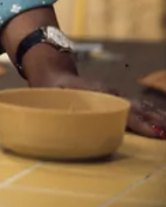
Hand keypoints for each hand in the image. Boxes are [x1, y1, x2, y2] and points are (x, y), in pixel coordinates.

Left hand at [30, 68, 165, 139]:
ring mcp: (114, 96)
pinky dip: (152, 115)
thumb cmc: (51, 90)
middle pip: (137, 110)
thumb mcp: (53, 99)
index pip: (123, 111)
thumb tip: (65, 125)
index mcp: (96, 95)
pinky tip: (161, 124)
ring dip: (157, 118)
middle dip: (155, 122)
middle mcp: (109, 95)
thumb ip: (60, 112)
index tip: (156, 133)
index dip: (139, 123)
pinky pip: (138, 108)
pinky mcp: (116, 99)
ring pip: (140, 108)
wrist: (53, 72)